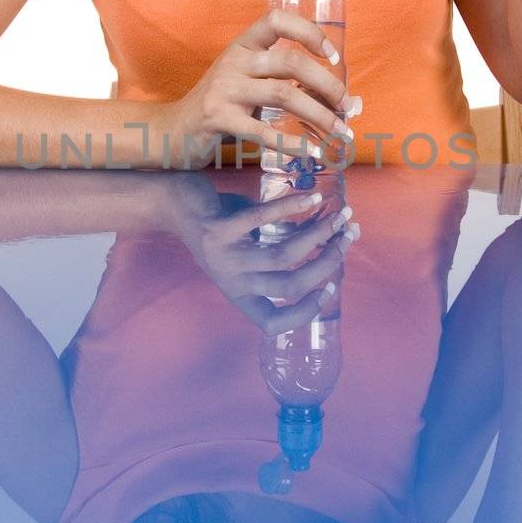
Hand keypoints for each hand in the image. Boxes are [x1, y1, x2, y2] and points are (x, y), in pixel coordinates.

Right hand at [158, 8, 357, 170]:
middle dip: (327, 85)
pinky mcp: (218, 119)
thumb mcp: (246, 81)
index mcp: (243, 45)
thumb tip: (341, 100)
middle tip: (347, 107)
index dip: (308, 31)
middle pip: (291, 62)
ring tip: (339, 133)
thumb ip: (284, 81)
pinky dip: (292, 144)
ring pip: (284, 94)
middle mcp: (234, 61)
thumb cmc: (221, 105)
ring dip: (319, 115)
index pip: (277, 19)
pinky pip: (262, 130)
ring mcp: (224, 89)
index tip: (332, 56)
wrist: (172, 130)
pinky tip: (311, 153)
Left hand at [160, 174, 361, 331]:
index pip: (273, 323)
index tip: (333, 288)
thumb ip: (281, 249)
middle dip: (328, 262)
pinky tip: (312, 199)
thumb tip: (331, 239)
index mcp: (239, 294)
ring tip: (340, 216)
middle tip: (348, 238)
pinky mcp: (217, 230)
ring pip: (283, 255)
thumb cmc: (219, 228)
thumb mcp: (247, 251)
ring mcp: (223, 258)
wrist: (173, 206)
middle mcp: (231, 282)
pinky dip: (292, 208)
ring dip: (318, 234)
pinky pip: (262, 220)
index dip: (306, 312)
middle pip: (291, 284)